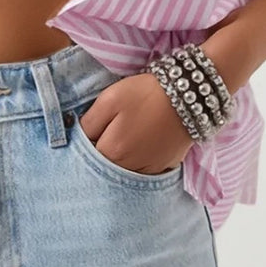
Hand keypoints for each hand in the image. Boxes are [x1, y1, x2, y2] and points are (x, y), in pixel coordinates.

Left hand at [78, 71, 193, 174]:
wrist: (189, 94)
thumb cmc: (145, 93)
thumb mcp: (108, 99)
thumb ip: (88, 123)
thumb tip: (76, 138)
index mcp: (112, 151)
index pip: (86, 157)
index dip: (85, 144)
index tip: (89, 132)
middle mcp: (129, 168)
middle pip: (105, 168)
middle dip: (100, 154)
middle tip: (107, 133)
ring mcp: (150, 171)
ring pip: (124, 173)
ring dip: (120, 161)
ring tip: (126, 137)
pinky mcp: (166, 167)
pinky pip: (144, 172)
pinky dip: (139, 163)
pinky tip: (141, 145)